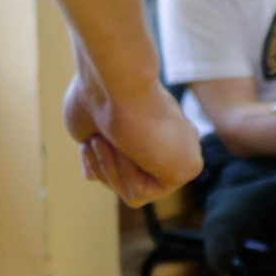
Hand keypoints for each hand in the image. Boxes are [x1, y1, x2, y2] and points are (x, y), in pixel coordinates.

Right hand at [63, 71, 201, 205]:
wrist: (113, 81)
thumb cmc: (95, 95)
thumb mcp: (88, 126)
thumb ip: (98, 150)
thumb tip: (91, 176)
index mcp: (155, 125)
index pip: (125, 161)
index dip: (100, 161)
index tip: (86, 143)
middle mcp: (173, 139)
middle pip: (126, 178)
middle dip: (102, 164)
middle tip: (97, 138)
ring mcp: (183, 153)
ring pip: (132, 189)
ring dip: (109, 168)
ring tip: (106, 139)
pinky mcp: (190, 168)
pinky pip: (141, 194)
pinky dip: (124, 176)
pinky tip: (128, 148)